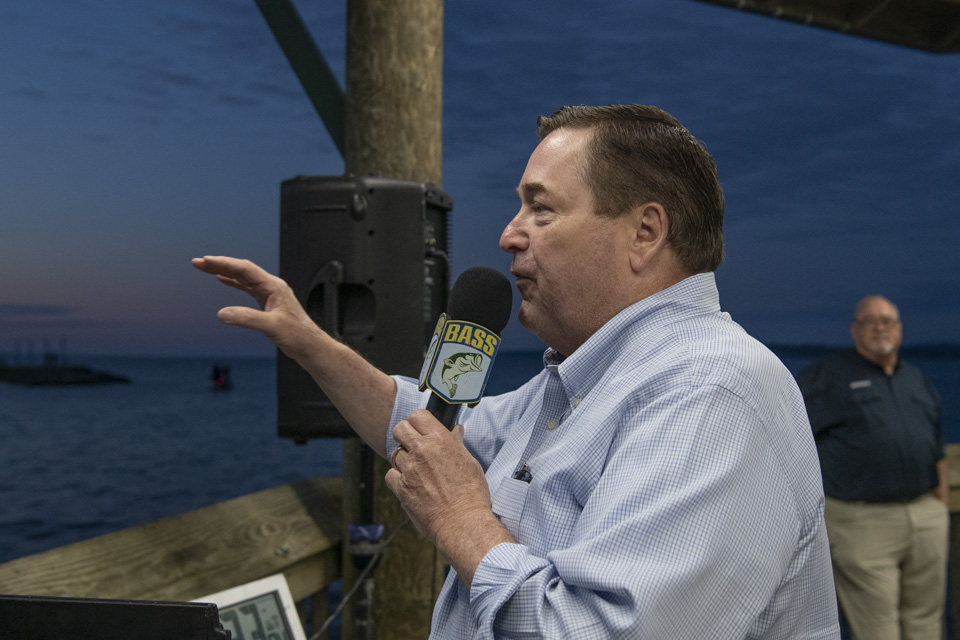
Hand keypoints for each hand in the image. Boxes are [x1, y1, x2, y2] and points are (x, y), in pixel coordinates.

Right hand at [191, 256, 322, 360]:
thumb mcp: (272, 326)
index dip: (224, 264)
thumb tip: (223, 313)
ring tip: (205, 268)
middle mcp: (272, 287)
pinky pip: (247, 288)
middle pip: (242, 270)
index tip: (206, 261)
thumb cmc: (299, 336)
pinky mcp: (268, 304)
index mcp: (274, 287)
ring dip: (224, 272)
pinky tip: (223, 280)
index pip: (245, 269)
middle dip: (219, 264)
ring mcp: (270, 295)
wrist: (310, 346)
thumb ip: (247, 318)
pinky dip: (234, 283)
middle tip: (198, 262)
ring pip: (243, 278)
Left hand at [386, 410, 512, 584]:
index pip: (418, 415)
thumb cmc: (472, 494)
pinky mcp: (401, 488)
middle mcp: (421, 450)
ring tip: (417, 471)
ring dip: (403, 460)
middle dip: (404, 435)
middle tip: (413, 446)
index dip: (418, 422)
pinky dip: (397, 478)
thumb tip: (456, 431)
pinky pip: (390, 475)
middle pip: (399, 429)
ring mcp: (409, 469)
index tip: (421, 430)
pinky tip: (410, 484)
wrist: (463, 523)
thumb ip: (457, 444)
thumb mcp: (470, 462)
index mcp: (440, 439)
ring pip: (394, 453)